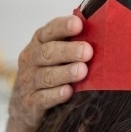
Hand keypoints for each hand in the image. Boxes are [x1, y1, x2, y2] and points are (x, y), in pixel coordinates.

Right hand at [8, 16, 91, 131]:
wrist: (25, 107)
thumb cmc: (51, 72)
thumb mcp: (58, 54)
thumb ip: (75, 42)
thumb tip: (105, 31)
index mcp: (39, 42)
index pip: (49, 31)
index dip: (63, 27)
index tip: (79, 24)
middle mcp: (31, 60)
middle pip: (47, 53)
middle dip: (68, 51)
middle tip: (87, 51)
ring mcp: (28, 82)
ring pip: (45, 76)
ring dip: (65, 73)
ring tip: (82, 71)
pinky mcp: (29, 103)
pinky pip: (42, 98)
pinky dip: (55, 95)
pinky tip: (68, 92)